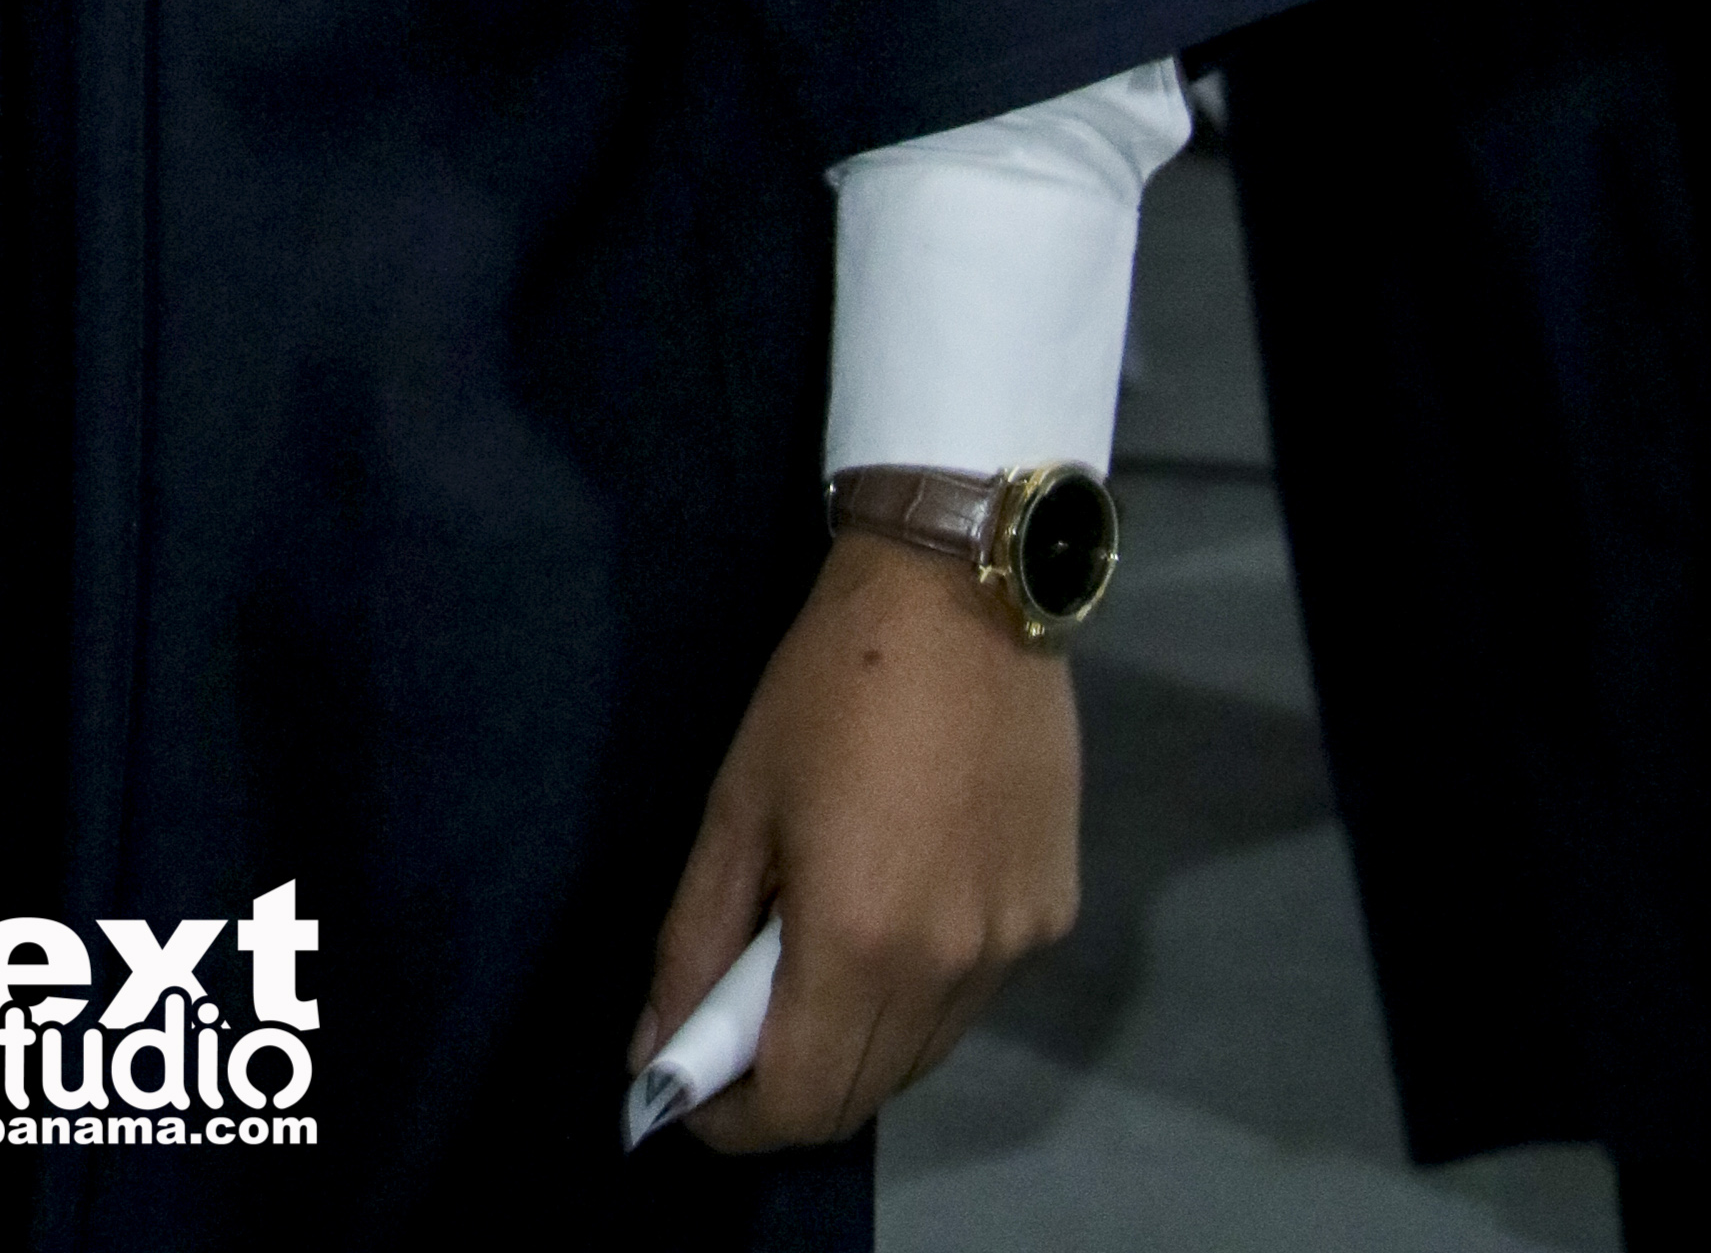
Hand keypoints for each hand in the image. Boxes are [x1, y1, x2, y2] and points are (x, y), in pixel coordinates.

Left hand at [630, 535, 1079, 1151]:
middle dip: (789, 1087)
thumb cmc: (830, 684)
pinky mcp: (1054, 913)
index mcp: (861, 941)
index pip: (800, 1105)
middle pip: (864, 1096)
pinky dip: (921, 989)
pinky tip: (897, 905)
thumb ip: (694, 941)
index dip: (734, 1120)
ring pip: (922, 1054)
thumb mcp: (737, 804)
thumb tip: (656, 1053)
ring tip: (818, 949)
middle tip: (742, 1020)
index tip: (692, 1092)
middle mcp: (950, 968)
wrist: (962, 590)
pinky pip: (973, 997)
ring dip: (858, 1039)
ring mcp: (1013, 947)